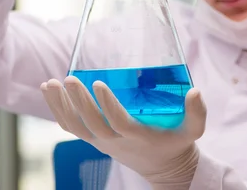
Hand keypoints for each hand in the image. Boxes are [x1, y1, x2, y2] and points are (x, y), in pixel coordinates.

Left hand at [41, 76, 206, 188]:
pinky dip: (58, 111)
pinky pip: (71, 127)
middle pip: (92, 124)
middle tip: (69, 79)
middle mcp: (116, 141)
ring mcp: (102, 141)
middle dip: (78, 102)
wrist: (163, 167)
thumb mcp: (193, 130)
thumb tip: (196, 91)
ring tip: (49, 83)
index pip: (119, 123)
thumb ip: (197, 112)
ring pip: (75, 127)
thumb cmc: (177, 142)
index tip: (99, 84)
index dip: (108, 105)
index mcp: (138, 137)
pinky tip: (49, 91)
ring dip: (60, 106)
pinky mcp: (94, 139)